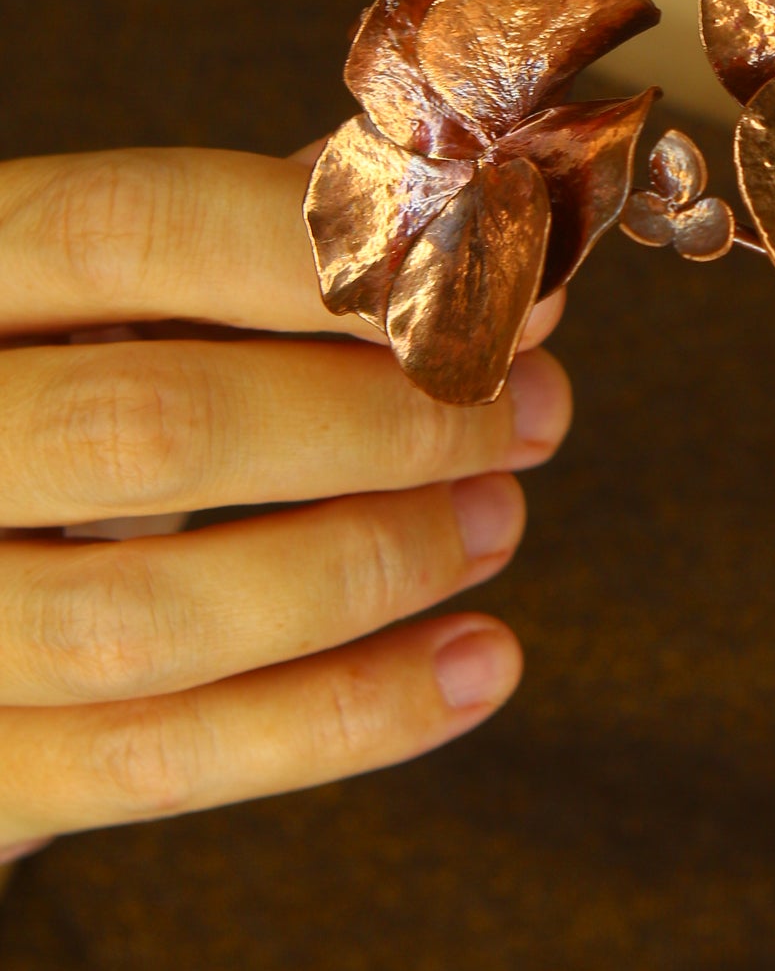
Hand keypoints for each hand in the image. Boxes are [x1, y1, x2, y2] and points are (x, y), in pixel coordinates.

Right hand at [0, 147, 569, 857]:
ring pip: (153, 619)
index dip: (321, 251)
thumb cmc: (41, 412)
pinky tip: (477, 666)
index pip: (126, 231)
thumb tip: (457, 208)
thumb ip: (249, 247)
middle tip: (529, 411)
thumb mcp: (98, 303)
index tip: (491, 277)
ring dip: (370, 566)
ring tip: (498, 521)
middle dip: (381, 422)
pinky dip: (347, 717)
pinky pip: (159, 762)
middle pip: (151, 429)